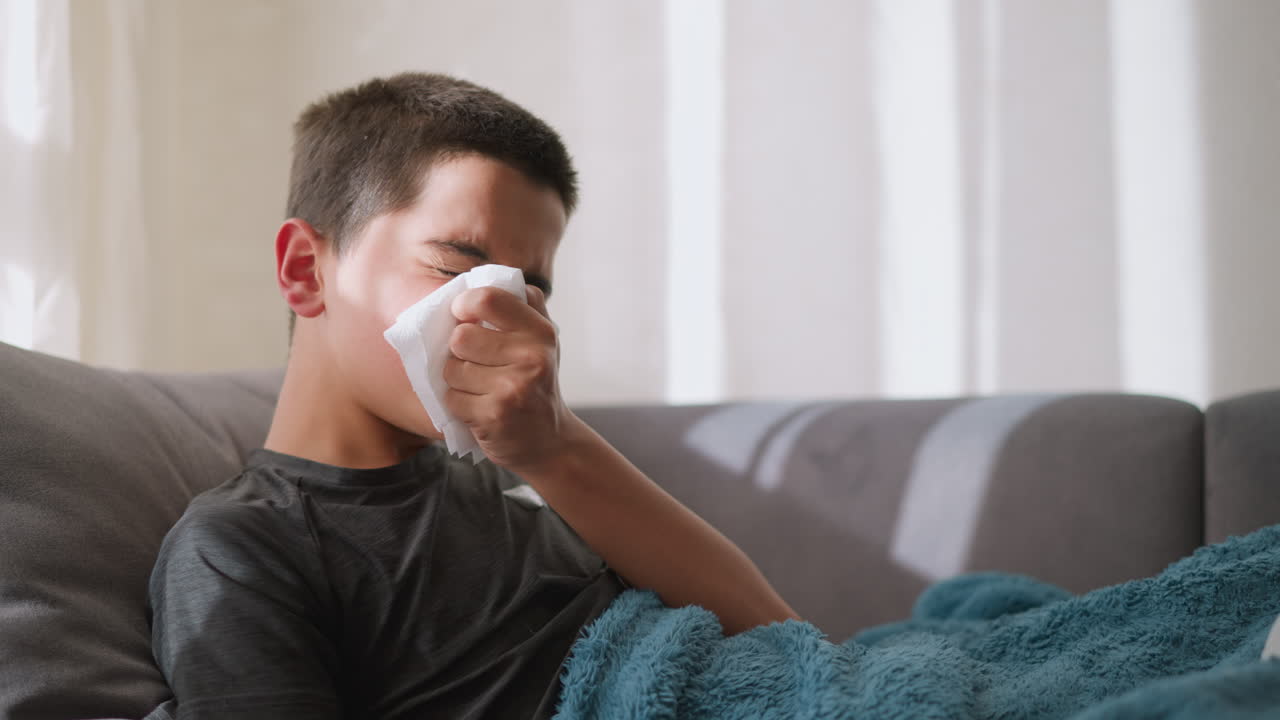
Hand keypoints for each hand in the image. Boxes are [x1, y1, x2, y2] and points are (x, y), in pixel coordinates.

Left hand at [442, 284, 583, 472]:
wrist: (550, 441)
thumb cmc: (537, 383)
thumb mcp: (543, 340)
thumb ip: (523, 305)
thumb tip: (489, 278)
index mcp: (540, 332)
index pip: (487, 299)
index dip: (464, 305)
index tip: (464, 316)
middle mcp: (531, 357)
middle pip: (461, 337)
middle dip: (460, 351)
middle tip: (477, 362)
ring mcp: (513, 388)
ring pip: (452, 369)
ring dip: (457, 380)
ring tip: (480, 388)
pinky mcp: (494, 416)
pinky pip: (451, 398)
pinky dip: (457, 404)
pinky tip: (479, 408)